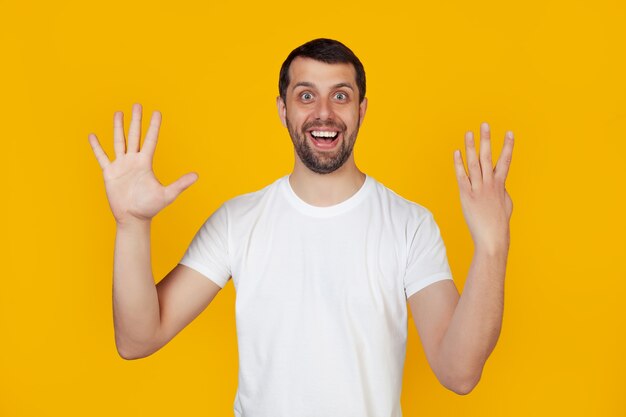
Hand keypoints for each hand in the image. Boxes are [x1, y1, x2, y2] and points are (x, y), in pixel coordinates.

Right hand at [88, 103, 198, 224]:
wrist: (133, 218)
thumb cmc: (150, 208)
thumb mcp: (167, 194)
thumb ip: (180, 184)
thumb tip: (197, 176)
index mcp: (146, 163)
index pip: (151, 140)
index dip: (154, 126)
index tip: (156, 112)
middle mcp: (133, 161)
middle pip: (134, 136)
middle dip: (136, 121)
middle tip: (137, 105)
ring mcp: (121, 166)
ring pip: (119, 142)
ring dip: (118, 127)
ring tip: (119, 113)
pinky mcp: (109, 173)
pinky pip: (102, 157)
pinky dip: (97, 147)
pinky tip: (92, 136)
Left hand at [453, 122, 513, 253]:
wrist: (492, 238)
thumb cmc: (499, 223)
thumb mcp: (505, 203)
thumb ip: (501, 189)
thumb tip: (498, 182)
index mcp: (501, 185)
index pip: (506, 161)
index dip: (508, 146)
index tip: (510, 132)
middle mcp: (490, 184)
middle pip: (488, 157)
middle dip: (487, 140)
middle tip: (485, 124)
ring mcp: (478, 189)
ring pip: (474, 163)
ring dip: (471, 147)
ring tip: (469, 132)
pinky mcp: (467, 196)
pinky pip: (462, 176)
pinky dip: (458, 164)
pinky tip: (456, 152)